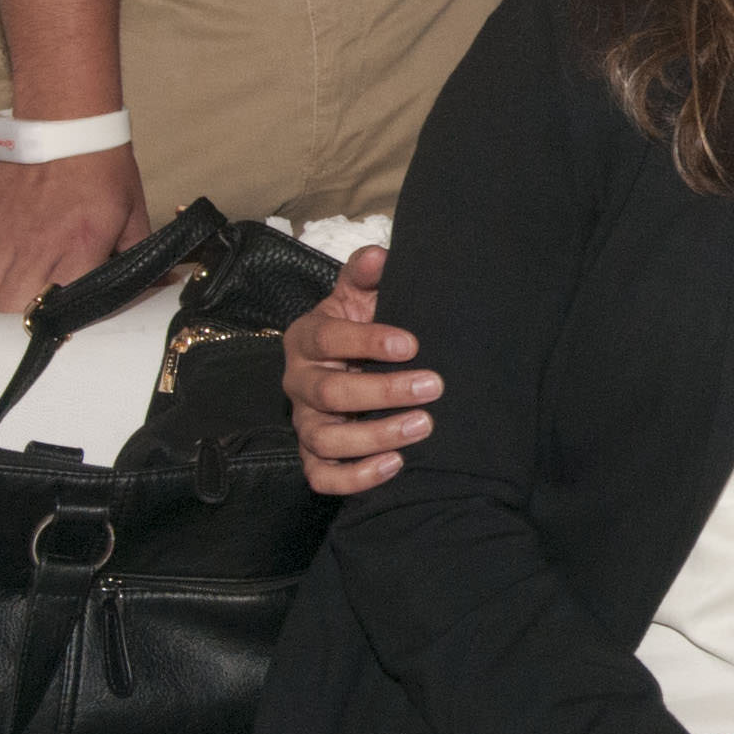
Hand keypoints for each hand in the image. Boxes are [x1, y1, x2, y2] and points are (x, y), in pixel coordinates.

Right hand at [0, 141, 149, 314]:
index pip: (61, 307)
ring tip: (23, 295)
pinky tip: (4, 275)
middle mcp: (38, 248)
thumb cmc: (104, 167)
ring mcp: (6, 238)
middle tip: (46, 310)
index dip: (67, 320)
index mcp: (80, 247)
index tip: (74, 317)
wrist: (65, 127)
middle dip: (29, 319)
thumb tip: (163, 280)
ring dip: (2, 303)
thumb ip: (141, 252)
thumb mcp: (132, 212)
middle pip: (14, 310)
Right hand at [285, 245, 437, 495]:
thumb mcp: (361, 293)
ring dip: (375, 437)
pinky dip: (355, 477)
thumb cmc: (361, 323)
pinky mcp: (314, 455)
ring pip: (326, 439)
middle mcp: (300, 382)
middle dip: (383, 392)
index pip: (328, 340)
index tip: (413, 344)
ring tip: (423, 426)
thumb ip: (366, 273)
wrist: (349, 359)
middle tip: (433, 386)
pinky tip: (395, 465)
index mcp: (307, 338)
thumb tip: (378, 255)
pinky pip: (322, 475)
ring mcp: (305, 422)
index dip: (368, 342)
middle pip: (330, 393)